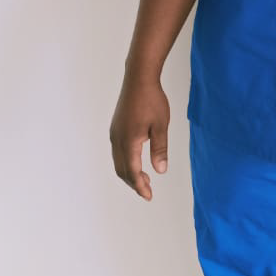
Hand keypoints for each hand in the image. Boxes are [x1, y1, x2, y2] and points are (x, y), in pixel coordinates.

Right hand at [109, 72, 170, 202]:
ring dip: (129, 173)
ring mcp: (114, 133)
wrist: (138, 79)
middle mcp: (117, 139)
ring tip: (144, 178)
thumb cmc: (152, 100)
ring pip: (118, 162)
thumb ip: (160, 149)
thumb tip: (160, 171)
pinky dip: (126, 162)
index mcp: (129, 141)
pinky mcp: (115, 128)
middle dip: (134, 183)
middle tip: (148, 191)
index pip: (133, 172)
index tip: (149, 196)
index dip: (140, 186)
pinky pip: (118, 152)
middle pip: (122, 170)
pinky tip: (137, 161)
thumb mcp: (161, 126)